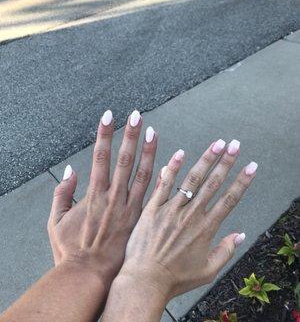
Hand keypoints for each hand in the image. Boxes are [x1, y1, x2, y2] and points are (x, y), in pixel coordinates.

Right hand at [47, 109, 156, 288]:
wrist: (90, 275)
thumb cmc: (72, 249)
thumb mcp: (56, 220)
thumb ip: (62, 193)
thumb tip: (70, 169)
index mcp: (93, 194)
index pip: (100, 156)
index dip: (105, 134)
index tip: (109, 116)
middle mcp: (113, 196)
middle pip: (123, 159)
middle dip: (129, 135)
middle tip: (136, 115)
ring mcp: (129, 207)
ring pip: (141, 173)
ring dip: (148, 151)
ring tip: (154, 131)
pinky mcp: (140, 218)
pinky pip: (154, 195)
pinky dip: (162, 179)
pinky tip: (171, 165)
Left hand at [118, 139, 256, 301]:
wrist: (145, 281)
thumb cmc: (175, 279)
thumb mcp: (207, 271)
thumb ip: (226, 251)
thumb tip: (241, 235)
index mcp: (206, 228)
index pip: (229, 199)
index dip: (242, 181)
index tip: (251, 167)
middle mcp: (191, 215)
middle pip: (213, 183)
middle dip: (226, 162)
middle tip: (235, 145)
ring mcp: (172, 210)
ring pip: (192, 180)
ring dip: (205, 160)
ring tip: (216, 144)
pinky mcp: (153, 209)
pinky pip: (164, 185)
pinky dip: (173, 169)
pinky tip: (180, 153)